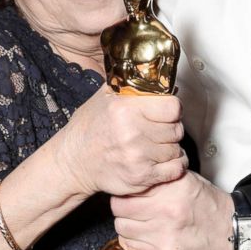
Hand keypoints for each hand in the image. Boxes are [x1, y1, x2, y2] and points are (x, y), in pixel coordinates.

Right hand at [59, 86, 186, 197]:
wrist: (73, 162)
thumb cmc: (89, 129)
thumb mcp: (104, 97)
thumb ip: (130, 84)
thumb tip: (154, 72)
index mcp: (126, 109)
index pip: (173, 107)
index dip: (171, 109)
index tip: (165, 112)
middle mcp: (132, 133)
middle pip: (177, 129)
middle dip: (170, 129)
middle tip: (157, 130)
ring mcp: (138, 157)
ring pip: (176, 149)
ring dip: (170, 148)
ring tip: (154, 145)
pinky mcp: (141, 177)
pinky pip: (176, 169)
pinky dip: (174, 165)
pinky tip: (162, 160)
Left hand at [111, 171, 232, 249]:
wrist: (233, 233)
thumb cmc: (210, 206)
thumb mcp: (187, 182)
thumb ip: (160, 181)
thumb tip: (133, 180)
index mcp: (171, 189)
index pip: (127, 191)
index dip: (126, 194)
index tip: (131, 197)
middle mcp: (166, 211)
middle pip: (119, 210)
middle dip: (124, 210)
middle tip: (134, 211)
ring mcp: (164, 236)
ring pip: (123, 229)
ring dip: (129, 227)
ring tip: (143, 225)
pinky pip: (132, 247)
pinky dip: (136, 242)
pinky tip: (148, 238)